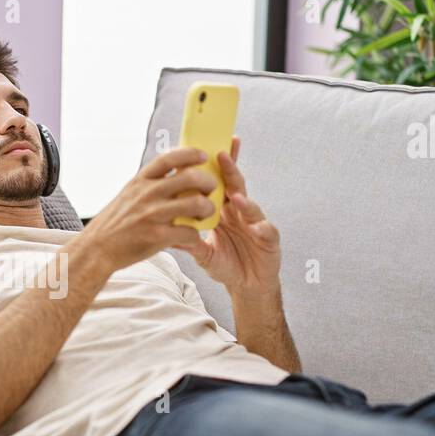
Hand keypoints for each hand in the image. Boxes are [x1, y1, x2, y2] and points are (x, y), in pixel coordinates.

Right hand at [71, 146, 215, 272]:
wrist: (97, 248)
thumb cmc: (115, 223)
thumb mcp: (128, 194)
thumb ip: (149, 184)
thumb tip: (172, 173)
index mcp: (140, 181)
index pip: (170, 158)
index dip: (190, 153)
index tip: (203, 156)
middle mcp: (147, 194)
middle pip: (190, 177)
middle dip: (208, 182)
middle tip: (211, 190)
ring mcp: (153, 214)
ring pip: (196, 203)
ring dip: (207, 209)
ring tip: (205, 214)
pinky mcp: (157, 236)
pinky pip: (189, 232)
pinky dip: (195, 235)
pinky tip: (192, 236)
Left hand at [172, 137, 281, 295]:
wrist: (247, 285)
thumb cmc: (226, 264)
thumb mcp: (203, 253)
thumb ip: (188, 243)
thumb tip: (165, 232)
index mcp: (223, 212)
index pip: (218, 185)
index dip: (214, 168)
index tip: (204, 150)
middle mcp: (240, 213)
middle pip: (236, 187)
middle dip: (231, 170)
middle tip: (222, 155)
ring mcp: (256, 224)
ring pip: (251, 208)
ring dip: (244, 201)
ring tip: (235, 197)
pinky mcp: (270, 239)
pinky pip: (266, 231)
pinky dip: (262, 228)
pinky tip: (257, 228)